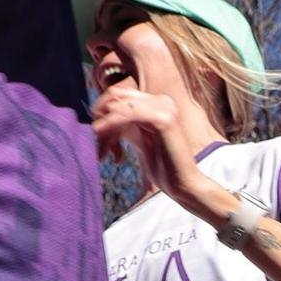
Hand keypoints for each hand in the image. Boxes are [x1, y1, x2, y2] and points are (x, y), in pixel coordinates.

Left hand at [90, 86, 210, 209]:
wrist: (184, 185)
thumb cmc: (162, 167)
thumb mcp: (139, 139)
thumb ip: (124, 124)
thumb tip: (97, 114)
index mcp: (157, 102)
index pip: (119, 94)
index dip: (101, 110)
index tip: (97, 136)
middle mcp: (162, 100)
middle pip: (116, 95)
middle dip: (100, 117)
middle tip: (96, 144)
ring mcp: (164, 107)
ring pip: (118, 106)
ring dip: (104, 127)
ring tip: (100, 152)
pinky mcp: (162, 119)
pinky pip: (127, 114)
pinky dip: (110, 124)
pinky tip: (100, 134)